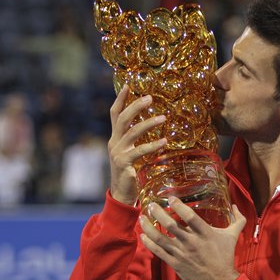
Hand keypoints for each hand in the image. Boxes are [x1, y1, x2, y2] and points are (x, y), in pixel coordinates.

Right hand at [108, 86, 166, 203]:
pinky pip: (139, 151)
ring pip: (132, 132)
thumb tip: (153, 124)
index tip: (128, 84)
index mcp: (115, 138)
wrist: (121, 194)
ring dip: (148, 123)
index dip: (120, 99)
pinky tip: (164, 141)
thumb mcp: (131, 152)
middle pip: (122, 118)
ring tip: (163, 118)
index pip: (115, 113)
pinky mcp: (124, 164)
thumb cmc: (131, 172)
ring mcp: (118, 153)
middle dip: (135, 106)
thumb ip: (137, 140)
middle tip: (150, 97)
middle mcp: (114, 142)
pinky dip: (153, 145)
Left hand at [139, 197, 246, 279]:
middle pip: (171, 226)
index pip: (190, 217)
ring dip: (149, 227)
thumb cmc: (225, 257)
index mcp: (205, 233)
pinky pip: (159, 252)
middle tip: (150, 205)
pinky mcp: (175, 264)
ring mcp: (182, 254)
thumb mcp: (233, 236)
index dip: (179, 206)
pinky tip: (142, 235)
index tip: (170, 197)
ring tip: (141, 217)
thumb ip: (237, 220)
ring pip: (161, 239)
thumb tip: (236, 206)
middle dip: (158, 213)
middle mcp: (191, 242)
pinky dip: (149, 243)